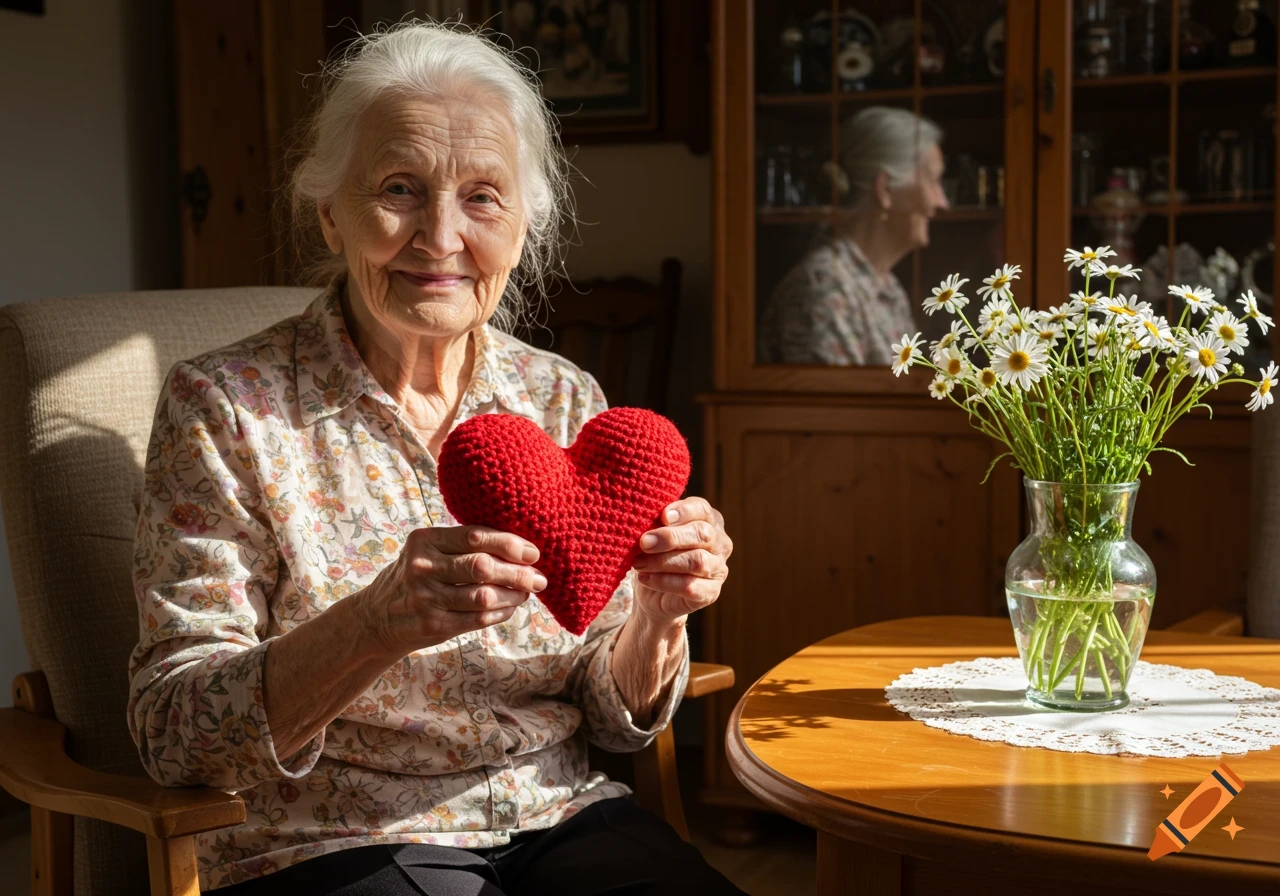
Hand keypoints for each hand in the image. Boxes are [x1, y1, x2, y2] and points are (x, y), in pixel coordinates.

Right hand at [354, 526, 546, 657]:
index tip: (532, 551)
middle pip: (482, 566)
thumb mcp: (427, 551)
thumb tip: (518, 546)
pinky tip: (511, 608)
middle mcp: (423, 567)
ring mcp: (427, 598)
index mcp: (424, 540)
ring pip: (484, 596)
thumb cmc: (415, 576)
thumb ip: (462, 545)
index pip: (475, 536)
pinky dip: (502, 613)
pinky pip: (478, 619)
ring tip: (527, 592)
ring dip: (514, 595)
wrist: (377, 618)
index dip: (509, 544)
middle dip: (518, 572)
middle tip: (539, 577)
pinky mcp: (434, 625)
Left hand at [631, 497, 731, 625]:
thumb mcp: (654, 534)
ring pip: (697, 561)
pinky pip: (690, 586)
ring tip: (639, 563)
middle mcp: (720, 543)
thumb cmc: (655, 555)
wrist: (653, 594)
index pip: (702, 509)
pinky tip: (645, 578)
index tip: (663, 516)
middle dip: (670, 537)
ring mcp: (718, 569)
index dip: (684, 511)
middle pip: (702, 534)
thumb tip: (644, 517)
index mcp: (708, 521)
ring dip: (663, 561)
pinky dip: (664, 581)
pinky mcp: (711, 593)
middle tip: (644, 543)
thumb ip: (656, 523)